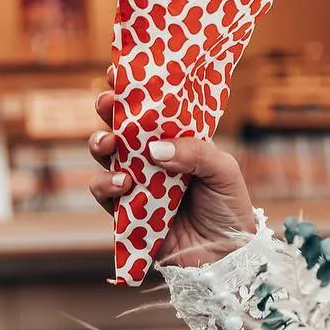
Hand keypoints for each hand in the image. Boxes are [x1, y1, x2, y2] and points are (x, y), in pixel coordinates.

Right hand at [87, 89, 257, 266]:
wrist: (227, 257)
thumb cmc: (229, 208)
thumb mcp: (223, 171)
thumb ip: (194, 152)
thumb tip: (152, 148)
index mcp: (177, 141)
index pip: (152, 109)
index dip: (133, 90)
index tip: (118, 72)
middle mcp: (153, 159)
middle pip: (121, 126)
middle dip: (108, 110)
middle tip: (108, 103)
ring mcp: (138, 184)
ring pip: (105, 156)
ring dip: (100, 143)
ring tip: (110, 143)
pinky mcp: (127, 211)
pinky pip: (104, 193)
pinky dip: (106, 183)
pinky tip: (123, 181)